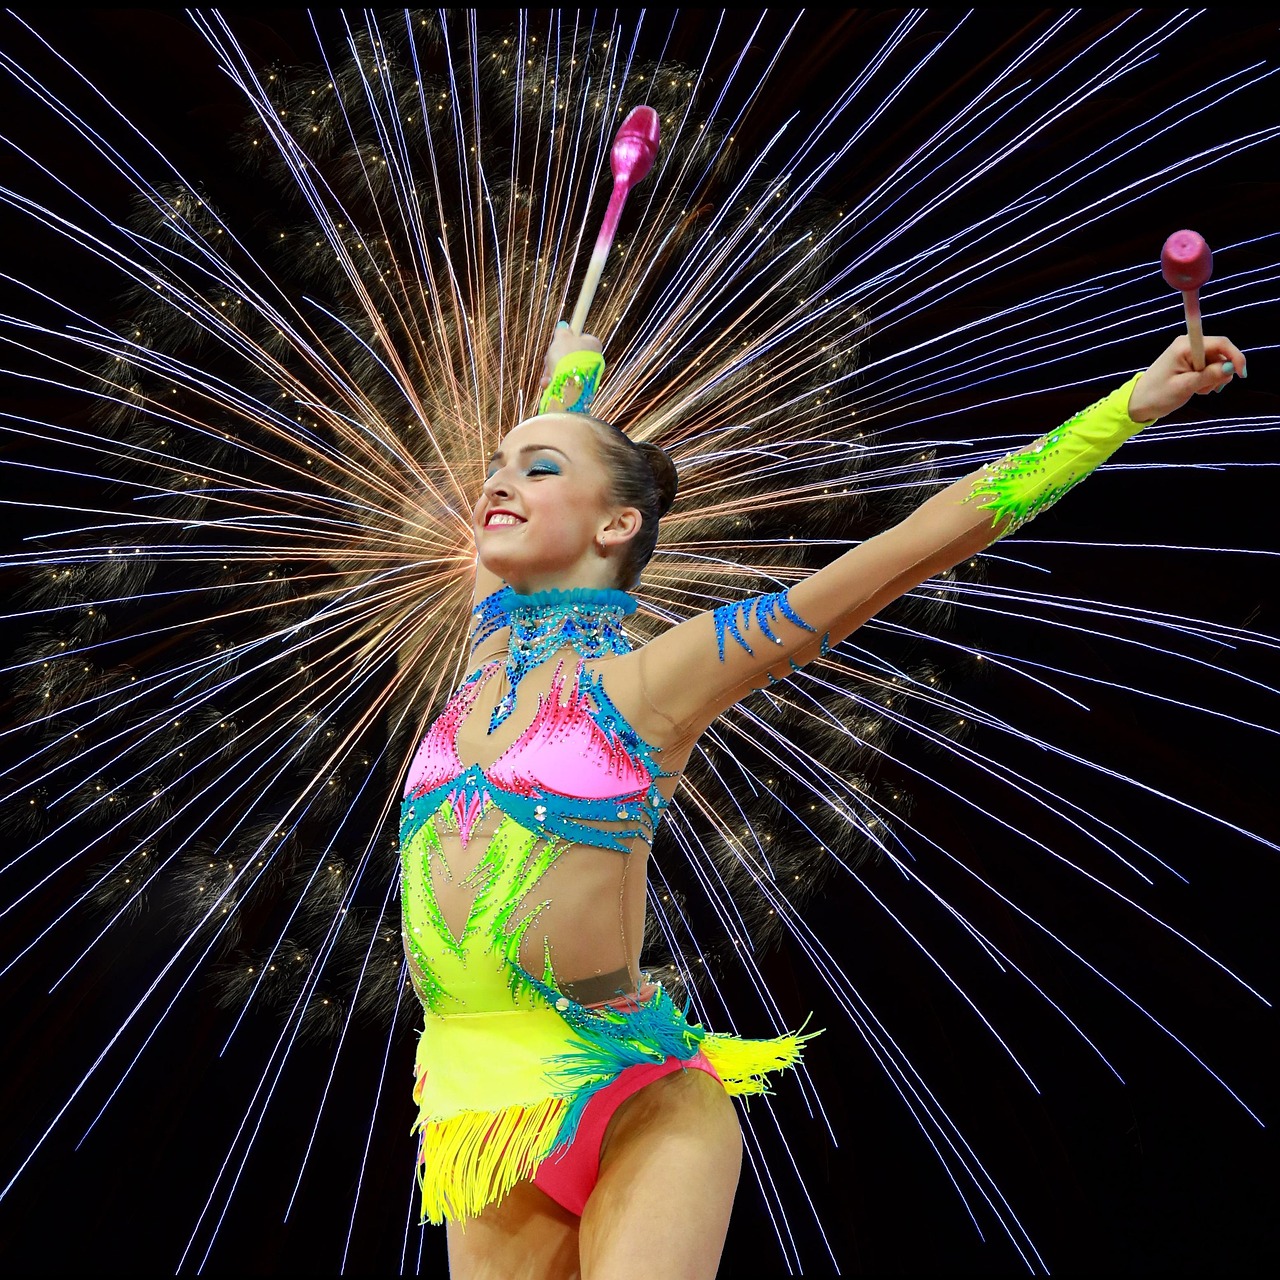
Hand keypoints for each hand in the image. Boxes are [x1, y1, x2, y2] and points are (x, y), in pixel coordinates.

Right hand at [540, 321, 602, 388]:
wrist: (569, 382)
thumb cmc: (567, 356)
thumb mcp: (562, 337)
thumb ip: (562, 331)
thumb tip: (563, 326)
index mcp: (593, 344)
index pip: (580, 338)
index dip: (567, 339)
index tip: (558, 342)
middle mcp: (593, 360)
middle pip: (569, 355)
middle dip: (555, 358)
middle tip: (549, 358)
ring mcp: (587, 375)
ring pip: (565, 369)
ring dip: (552, 370)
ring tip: (548, 373)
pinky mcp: (580, 388)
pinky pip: (564, 382)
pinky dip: (554, 382)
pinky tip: (548, 383)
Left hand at [1127, 334, 1245, 422]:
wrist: (1139, 403)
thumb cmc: (1157, 395)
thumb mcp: (1185, 387)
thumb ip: (1208, 376)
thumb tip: (1230, 368)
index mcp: (1185, 346)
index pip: (1221, 343)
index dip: (1234, 356)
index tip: (1240, 374)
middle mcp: (1189, 345)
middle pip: (1221, 353)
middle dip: (1220, 373)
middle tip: (1205, 390)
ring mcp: (1189, 353)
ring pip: (1217, 363)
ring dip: (1213, 378)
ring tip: (1197, 390)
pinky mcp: (1190, 362)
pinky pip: (1209, 368)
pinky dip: (1208, 380)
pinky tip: (1197, 389)